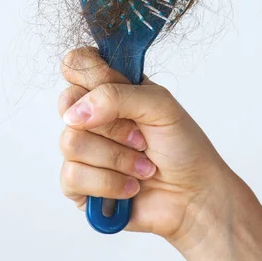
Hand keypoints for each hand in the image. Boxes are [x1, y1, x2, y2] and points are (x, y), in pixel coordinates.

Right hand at [58, 47, 234, 242]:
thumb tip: (75, 113)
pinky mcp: (79, 184)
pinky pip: (73, 176)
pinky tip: (130, 186)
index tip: (114, 89)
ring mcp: (84, 150)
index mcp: (112, 88)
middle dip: (112, 126)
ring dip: (116, 158)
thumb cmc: (183, 147)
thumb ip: (116, 95)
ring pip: (71, 142)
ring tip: (143, 166)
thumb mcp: (160, 105)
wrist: (194, 196)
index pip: (77, 64)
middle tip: (140, 137)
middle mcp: (93, 115)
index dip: (89, 75)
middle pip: (67, 104)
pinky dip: (110, 183)